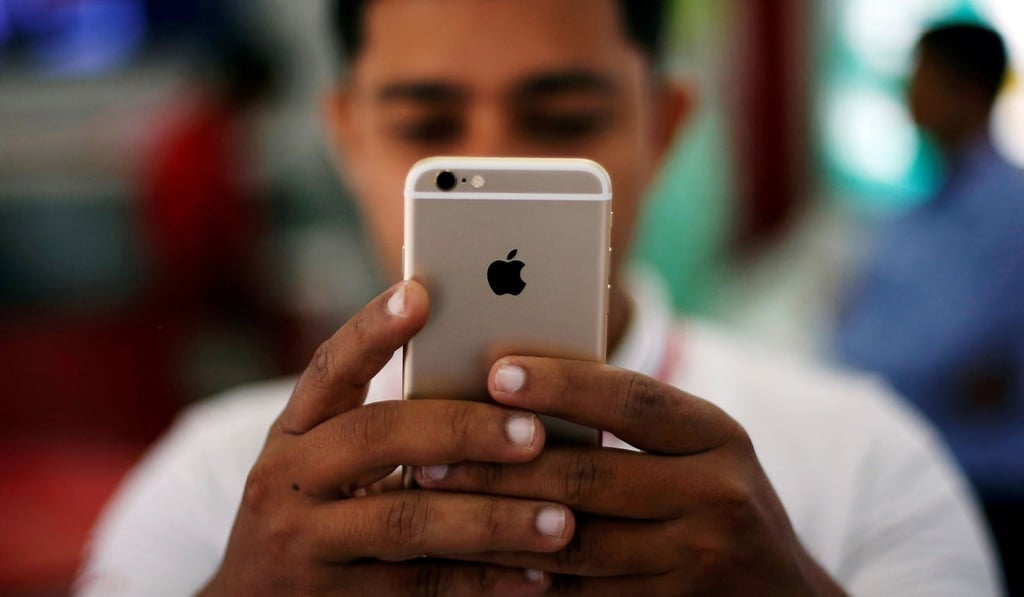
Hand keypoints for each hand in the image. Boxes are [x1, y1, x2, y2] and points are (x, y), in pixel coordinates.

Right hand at [201, 282, 573, 596]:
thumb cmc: (318, 513)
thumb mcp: (330, 462)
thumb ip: (392, 427)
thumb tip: (504, 387)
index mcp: (295, 430)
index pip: (329, 367)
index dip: (371, 329)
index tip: (419, 293)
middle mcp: (287, 479)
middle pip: (375, 436)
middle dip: (462, 429)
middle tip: (535, 432)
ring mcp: (303, 544)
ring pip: (407, 521)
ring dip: (492, 519)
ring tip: (561, 519)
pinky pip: (419, 587)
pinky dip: (483, 581)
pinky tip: (538, 574)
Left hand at [414, 357, 847, 595]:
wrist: (783, 595)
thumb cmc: (718, 500)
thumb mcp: (700, 448)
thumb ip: (633, 421)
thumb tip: (519, 389)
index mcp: (719, 435)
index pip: (633, 400)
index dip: (562, 385)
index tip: (496, 373)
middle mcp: (717, 496)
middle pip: (589, 476)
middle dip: (499, 465)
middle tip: (429, 452)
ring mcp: (696, 562)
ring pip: (572, 543)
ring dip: (493, 523)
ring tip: (434, 501)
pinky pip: (578, 595)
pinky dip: (519, 576)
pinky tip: (471, 558)